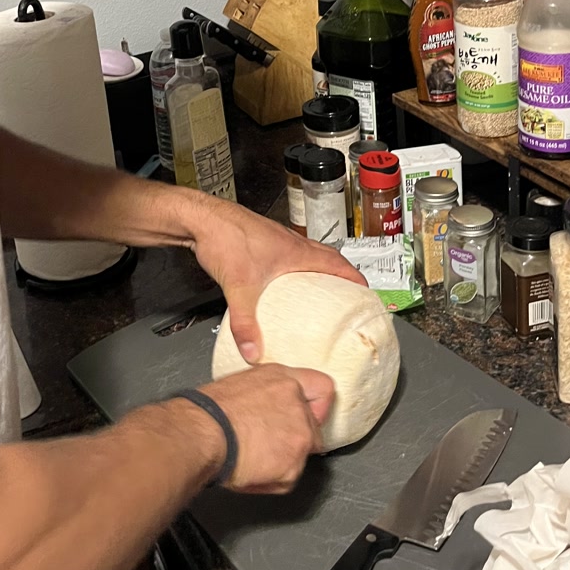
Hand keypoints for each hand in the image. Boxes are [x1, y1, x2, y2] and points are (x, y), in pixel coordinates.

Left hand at [187, 197, 366, 363]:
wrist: (202, 218)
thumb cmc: (224, 237)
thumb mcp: (240, 287)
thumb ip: (246, 324)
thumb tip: (254, 351)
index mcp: (297, 251)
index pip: (339, 263)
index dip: (356, 279)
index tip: (367, 293)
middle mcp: (290, 243)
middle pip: (327, 259)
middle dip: (341, 278)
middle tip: (347, 297)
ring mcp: (276, 240)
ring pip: (308, 256)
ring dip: (318, 272)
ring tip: (319, 294)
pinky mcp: (260, 241)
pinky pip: (289, 256)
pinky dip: (295, 270)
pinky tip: (281, 286)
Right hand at [198, 364, 333, 493]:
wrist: (203, 433)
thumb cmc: (208, 411)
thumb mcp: (240, 385)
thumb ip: (264, 394)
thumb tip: (264, 408)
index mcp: (283, 380)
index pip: (321, 387)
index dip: (316, 405)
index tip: (310, 414)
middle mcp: (297, 404)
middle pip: (312, 428)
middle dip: (293, 439)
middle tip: (269, 444)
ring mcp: (300, 433)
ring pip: (300, 455)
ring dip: (282, 461)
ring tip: (254, 459)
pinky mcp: (294, 463)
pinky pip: (287, 479)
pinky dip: (271, 481)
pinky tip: (251, 471)